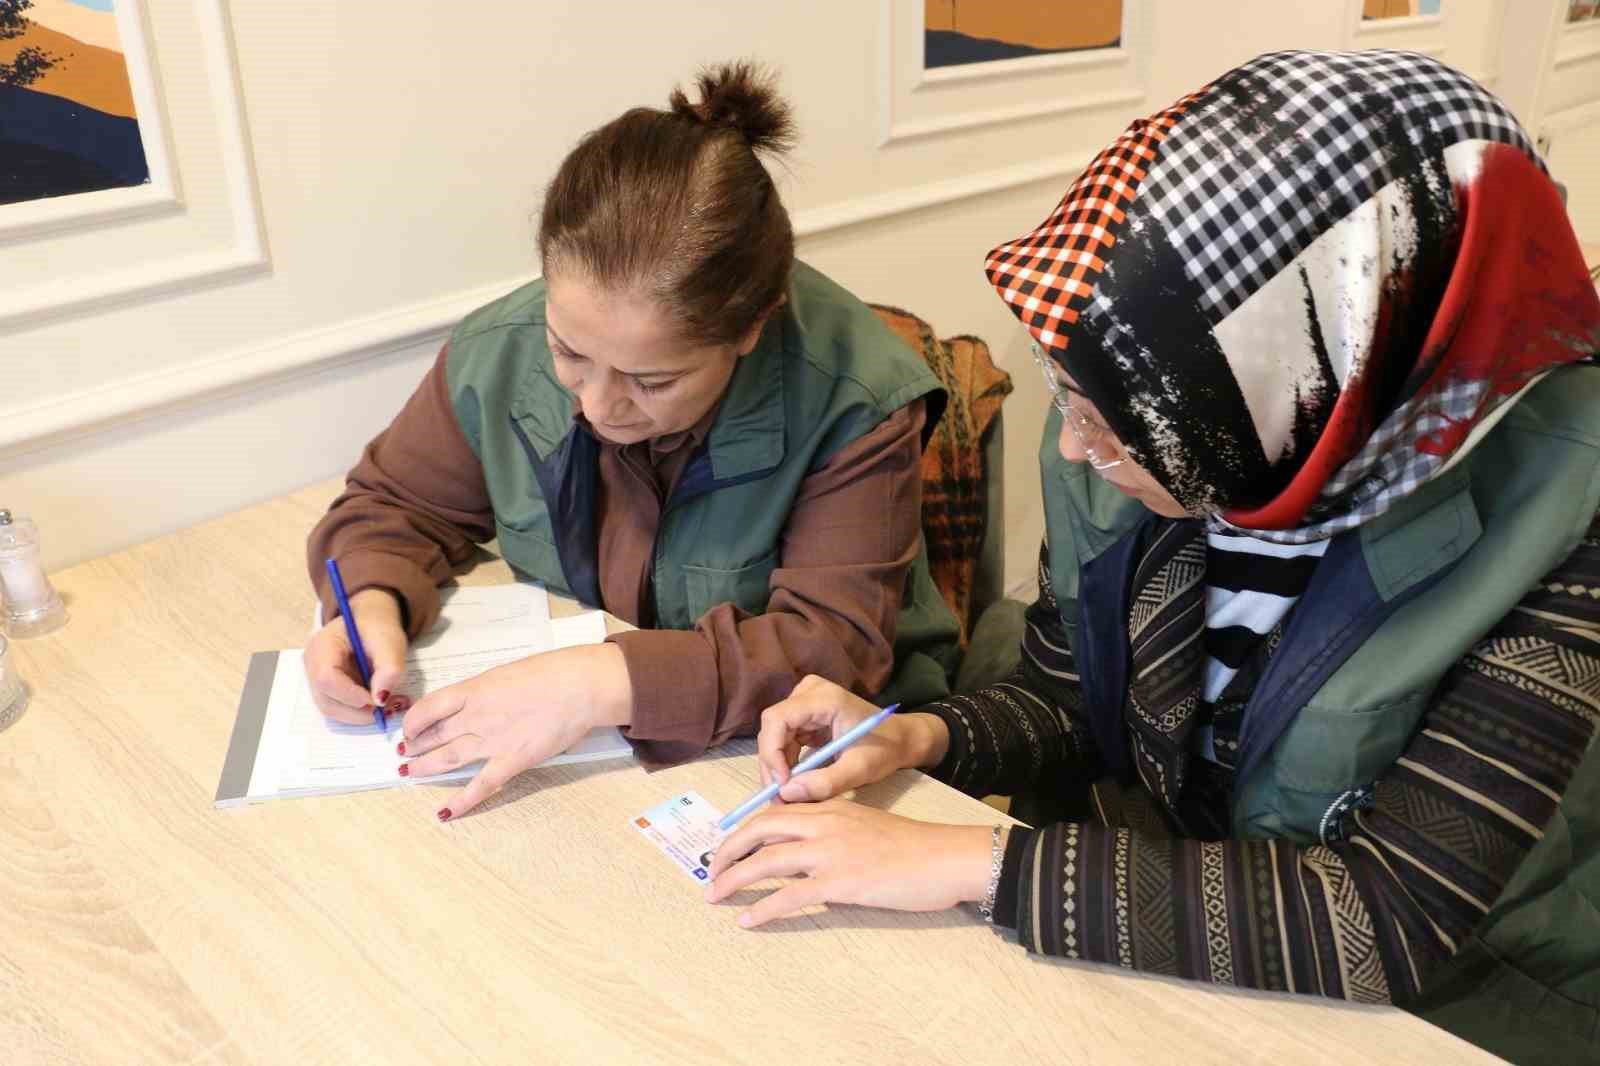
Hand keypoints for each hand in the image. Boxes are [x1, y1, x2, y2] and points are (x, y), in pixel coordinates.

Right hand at [304, 589, 409, 723]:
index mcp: (322, 645)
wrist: (371, 622)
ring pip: (332, 709)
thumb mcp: (390, 641)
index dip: (350, 695)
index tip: (378, 701)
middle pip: (326, 700)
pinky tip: (380, 704)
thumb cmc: (377, 627)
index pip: (326, 678)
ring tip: (388, 706)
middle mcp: (312, 664)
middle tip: (388, 709)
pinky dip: (360, 712)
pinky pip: (339, 708)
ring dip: (361, 715)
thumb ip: (389, 668)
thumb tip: (381, 699)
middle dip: (358, 711)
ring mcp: (316, 679)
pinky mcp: (327, 689)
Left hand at [400, 643, 632, 818]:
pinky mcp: (513, 761)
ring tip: (409, 772)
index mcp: (475, 690)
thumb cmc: (552, 673)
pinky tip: (445, 813)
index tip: (410, 727)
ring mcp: (493, 741)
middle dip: (416, 745)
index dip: (414, 721)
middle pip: (435, 734)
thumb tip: (477, 702)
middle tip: (405, 752)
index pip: (429, 708)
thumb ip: (488, 691)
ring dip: (425, 767)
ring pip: (448, 758)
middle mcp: (477, 716)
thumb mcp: (508, 674)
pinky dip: (461, 802)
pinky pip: (481, 786)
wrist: (580, 686)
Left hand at [704, 800, 994, 927]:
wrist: (946, 856)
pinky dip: (763, 908)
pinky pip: (790, 895)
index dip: (746, 829)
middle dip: (728, 850)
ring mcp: (831, 852)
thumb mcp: (867, 826)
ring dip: (734, 878)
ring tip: (715, 896)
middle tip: (711, 870)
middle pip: (760, 829)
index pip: (775, 812)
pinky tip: (748, 921)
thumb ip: (836, 832)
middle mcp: (825, 823)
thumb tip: (809, 853)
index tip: (729, 846)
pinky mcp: (841, 882)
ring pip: (767, 860)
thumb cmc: (915, 847)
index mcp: (831, 808)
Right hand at [755, 675, 948, 802]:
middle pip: (772, 728)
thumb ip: (825, 783)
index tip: (782, 784)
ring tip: (787, 796)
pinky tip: (794, 784)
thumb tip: (786, 794)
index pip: (778, 719)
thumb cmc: (885, 749)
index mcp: (825, 698)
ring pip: (774, 736)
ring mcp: (805, 701)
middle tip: (780, 798)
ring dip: (778, 767)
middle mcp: (809, 692)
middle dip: (773, 764)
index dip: (772, 752)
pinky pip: (784, 739)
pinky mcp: (805, 714)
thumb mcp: (859, 770)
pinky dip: (786, 763)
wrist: (900, 738)